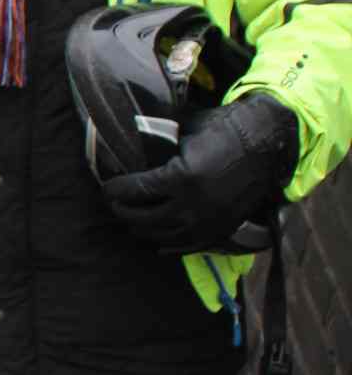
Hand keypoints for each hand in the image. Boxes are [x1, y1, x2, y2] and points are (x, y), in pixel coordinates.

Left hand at [101, 94, 297, 251]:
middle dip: (123, 210)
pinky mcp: (220, 231)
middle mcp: (193, 206)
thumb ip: (158, 145)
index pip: (135, 192)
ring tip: (133, 218)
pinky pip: (186, 246)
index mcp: (182, 178)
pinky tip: (156, 239)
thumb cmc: (224, 128)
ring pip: (161, 236)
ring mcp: (208, 222)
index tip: (107, 187)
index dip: (115, 191)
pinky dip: (167, 243)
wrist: (268, 141)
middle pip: (143, 218)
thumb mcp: (185, 132)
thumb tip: (129, 148)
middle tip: (116, 202)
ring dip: (142, 228)